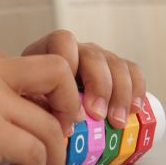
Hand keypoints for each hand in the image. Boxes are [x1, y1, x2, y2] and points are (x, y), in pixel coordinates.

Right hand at [0, 56, 82, 164]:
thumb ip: (1, 100)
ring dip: (50, 162)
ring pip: (50, 129)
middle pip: (59, 79)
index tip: (57, 122)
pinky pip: (34, 153)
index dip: (65, 93)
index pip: (50, 63)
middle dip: (69, 115)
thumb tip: (46, 119)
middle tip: (58, 145)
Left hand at [22, 30, 146, 128]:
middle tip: (97, 116)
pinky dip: (137, 90)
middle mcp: (77, 51)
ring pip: (116, 64)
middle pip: (93, 56)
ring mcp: (99, 59)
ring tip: (116, 122)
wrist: (44, 104)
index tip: (68, 96)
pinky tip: (134, 110)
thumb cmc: (35, 103)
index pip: (62, 42)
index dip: (68, 63)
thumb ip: (34, 104)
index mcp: (50, 50)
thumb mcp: (28, 99)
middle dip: (99, 86)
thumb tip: (48, 120)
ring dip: (120, 94)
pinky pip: (133, 72)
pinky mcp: (116, 71)